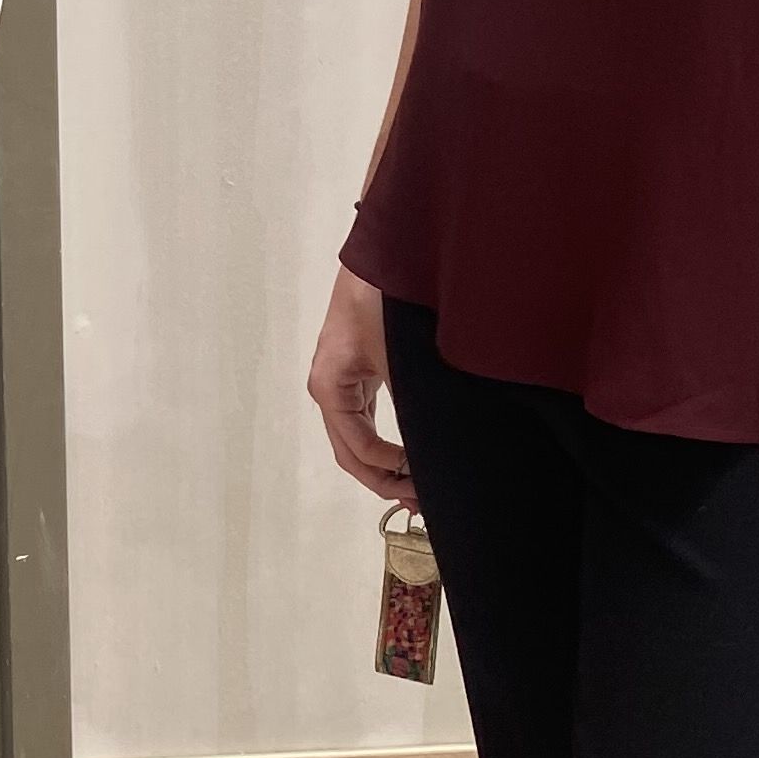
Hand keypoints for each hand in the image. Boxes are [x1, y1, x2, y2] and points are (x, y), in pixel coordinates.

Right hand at [308, 267, 413, 501]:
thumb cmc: (384, 301)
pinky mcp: (356, 372)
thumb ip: (409, 405)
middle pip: (351, 453)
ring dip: (384, 467)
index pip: (358, 449)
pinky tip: (410, 455)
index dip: (390, 474)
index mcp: (330, 387)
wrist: (387, 254)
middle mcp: (329, 388)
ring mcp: (341, 381)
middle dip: (385, 481)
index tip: (424, 483)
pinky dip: (384, 444)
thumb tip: (429, 450)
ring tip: (417, 489)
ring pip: (356, 440)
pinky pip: (364, 420)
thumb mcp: (398, 358)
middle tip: (422, 504)